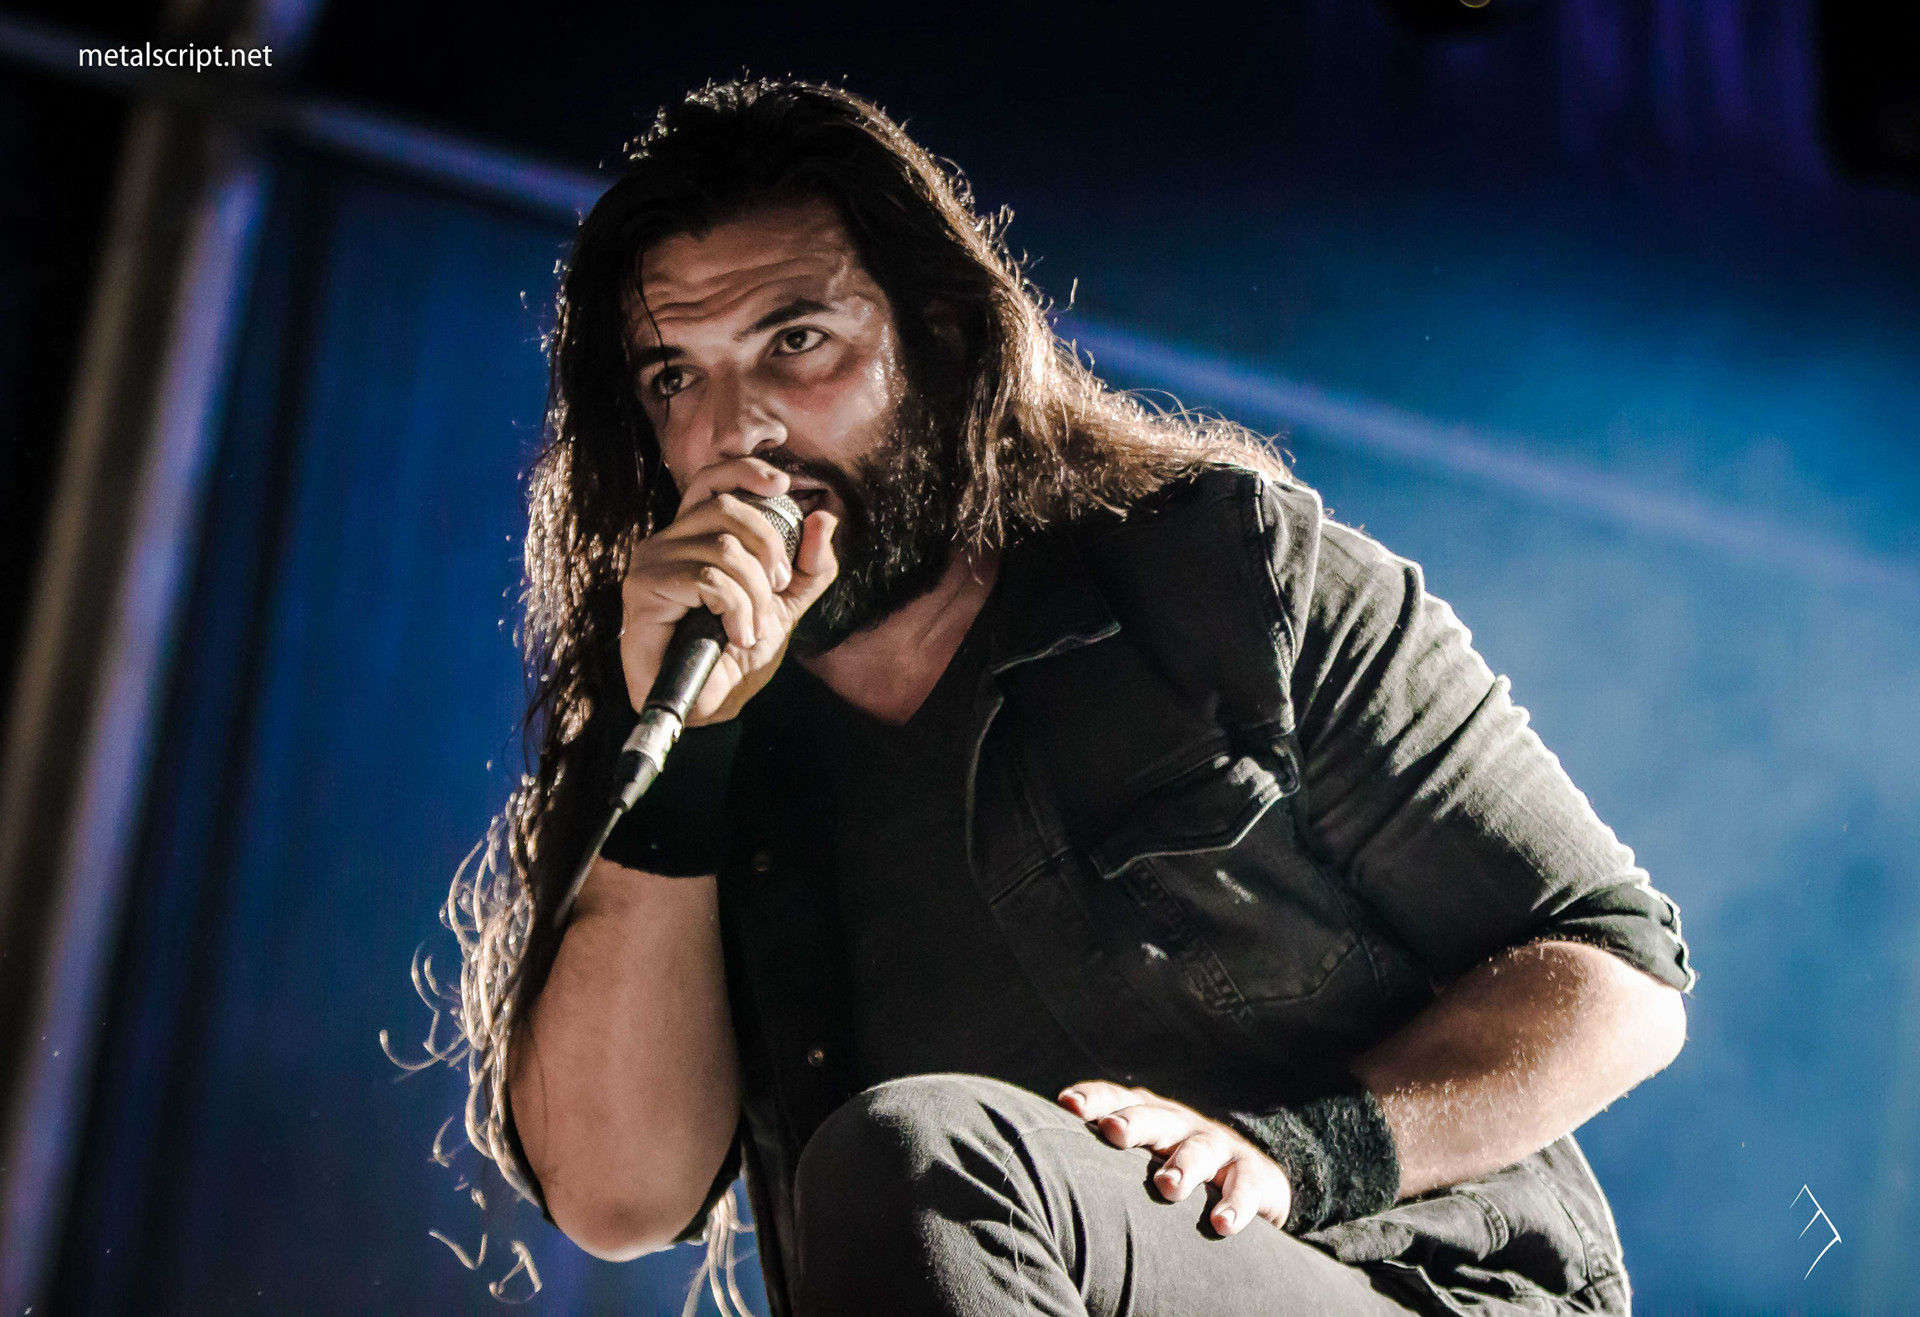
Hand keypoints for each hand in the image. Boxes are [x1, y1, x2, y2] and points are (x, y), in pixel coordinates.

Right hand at [619, 455, 838, 725]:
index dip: (745, 471)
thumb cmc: (737, 653)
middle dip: (769, 551)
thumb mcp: (787, 605)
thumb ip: (810, 566)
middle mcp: (667, 539)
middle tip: (779, 591)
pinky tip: (736, 635)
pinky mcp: (642, 588)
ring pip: (723, 549)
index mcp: (695, 534)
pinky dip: (736, 610)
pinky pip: (707, 580)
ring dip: (754, 595)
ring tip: (753, 629)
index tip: (782, 484)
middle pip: (728, 509)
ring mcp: (651, 561)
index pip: (713, 479)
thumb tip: (824, 517)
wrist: (710, 704)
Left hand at [1058, 1082, 1291, 1236]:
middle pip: (1154, 1118)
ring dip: (1183, 1166)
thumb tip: (1037, 1168)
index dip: (1094, 1099)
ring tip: (1168, 1186)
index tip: (1068, 1105)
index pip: (1116, 1099)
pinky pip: (1246, 1187)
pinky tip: (1222, 1224)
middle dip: (1133, 1123)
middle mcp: (1180, 1125)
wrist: (1248, 1184)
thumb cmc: (1173, 1173)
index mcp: (1148, 1118)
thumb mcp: (1139, 1162)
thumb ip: (1101, 1161)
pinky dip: (1236, 1204)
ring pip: (1199, 1150)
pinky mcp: (1254, 1174)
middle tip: (1113, 1132)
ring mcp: (1218, 1146)